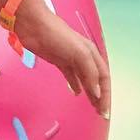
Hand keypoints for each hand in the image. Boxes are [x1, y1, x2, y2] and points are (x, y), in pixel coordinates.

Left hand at [14, 5, 110, 120]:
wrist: (34, 26)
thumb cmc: (58, 36)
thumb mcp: (79, 53)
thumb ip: (90, 73)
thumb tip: (97, 92)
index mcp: (92, 54)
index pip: (103, 78)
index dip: (106, 94)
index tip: (105, 111)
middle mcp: (84, 57)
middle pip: (95, 80)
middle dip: (99, 97)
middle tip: (100, 113)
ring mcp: (71, 59)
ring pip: (84, 79)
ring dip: (89, 93)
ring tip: (92, 107)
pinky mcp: (58, 61)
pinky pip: (70, 76)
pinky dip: (74, 85)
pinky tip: (76, 93)